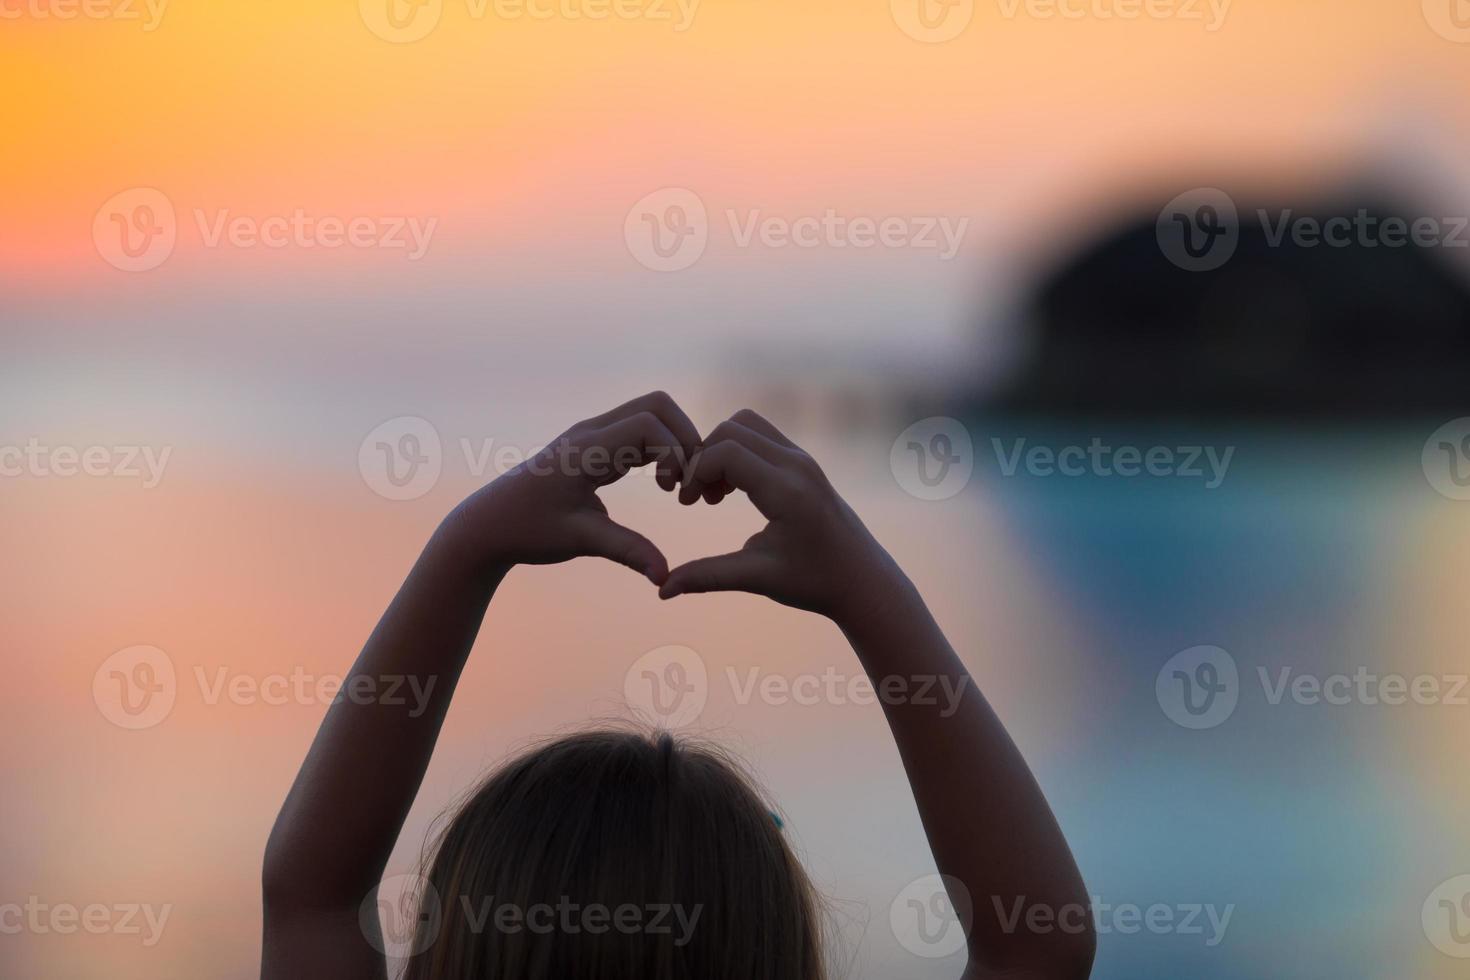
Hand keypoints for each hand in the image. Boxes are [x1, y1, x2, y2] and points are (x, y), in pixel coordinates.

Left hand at [444, 392, 700, 582]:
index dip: (674, 452)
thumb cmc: (527, 530)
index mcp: (586, 449)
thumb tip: (665, 577)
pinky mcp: (596, 445)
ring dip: (674, 443)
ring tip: (672, 487)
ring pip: (652, 414)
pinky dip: (661, 449)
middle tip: (683, 483)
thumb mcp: (580, 540)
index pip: (649, 423)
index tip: (671, 491)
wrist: (488, 524)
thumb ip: (627, 551)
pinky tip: (661, 484)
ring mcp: (594, 434)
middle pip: (658, 405)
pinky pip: (640, 430)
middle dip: (684, 438)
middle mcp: (592, 432)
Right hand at [659, 409, 902, 621]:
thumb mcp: (758, 578)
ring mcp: (803, 460)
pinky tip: (731, 491)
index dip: (695, 470)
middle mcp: (797, 465)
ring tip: (713, 494)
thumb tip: (662, 591)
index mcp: (787, 491)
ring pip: (747, 425)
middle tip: (695, 498)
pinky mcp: (804, 463)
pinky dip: (737, 453)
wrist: (862, 580)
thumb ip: (707, 577)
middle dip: (703, 456)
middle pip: (732, 429)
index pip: (726, 451)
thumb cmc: (814, 582)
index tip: (685, 502)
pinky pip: (761, 437)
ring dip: (721, 450)